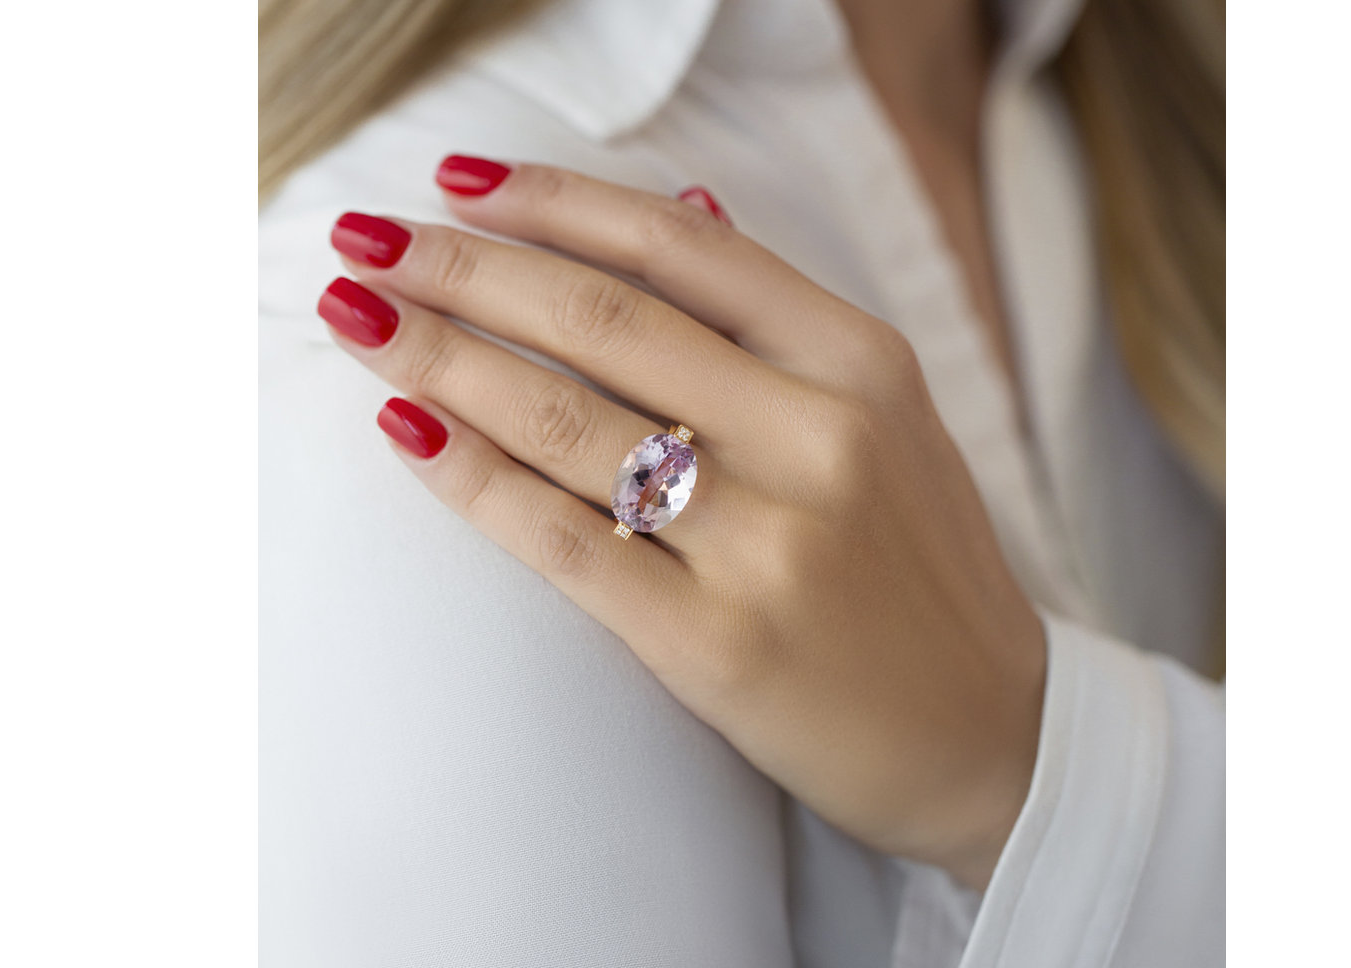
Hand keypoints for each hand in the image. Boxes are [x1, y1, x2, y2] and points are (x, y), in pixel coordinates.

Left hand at [319, 156, 1046, 888]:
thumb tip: (680, 202)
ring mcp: (770, 544)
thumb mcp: (889, 418)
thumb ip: (780, 320)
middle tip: (363, 241)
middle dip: (462, 269)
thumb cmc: (922, 572)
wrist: (993, 742)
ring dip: (440, 358)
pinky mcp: (717, 645)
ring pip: (566, 423)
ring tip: (357, 319)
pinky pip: (564, 542)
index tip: (458, 182)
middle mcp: (819, 438)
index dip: (553, 202)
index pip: (680, 248)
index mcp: (862, 364)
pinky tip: (409, 431)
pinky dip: (473, 479)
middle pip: (602, 321)